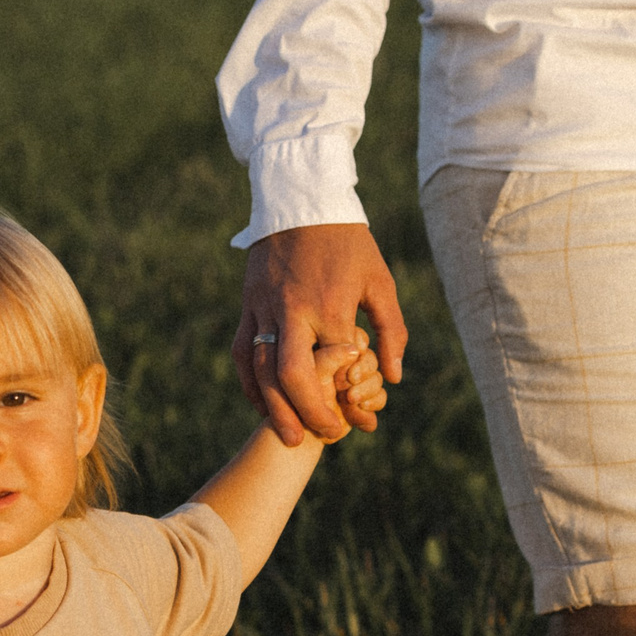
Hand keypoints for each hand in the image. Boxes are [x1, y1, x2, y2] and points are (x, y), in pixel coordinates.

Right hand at [238, 222, 405, 446]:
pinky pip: (244, 353)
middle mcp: (294, 309)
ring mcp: (266, 307)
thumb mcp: (380, 281)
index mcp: (331, 304)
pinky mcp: (248, 304)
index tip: (356, 421)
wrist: (301, 198)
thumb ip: (390, 330)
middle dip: (306, 414)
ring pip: (261, 370)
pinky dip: (251, 384)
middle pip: (291, 376)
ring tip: (289, 435)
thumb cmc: (348, 242)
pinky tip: (263, 404)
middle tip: (321, 437)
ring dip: (274, 408)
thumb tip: (392, 378)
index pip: (335, 367)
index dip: (346, 399)